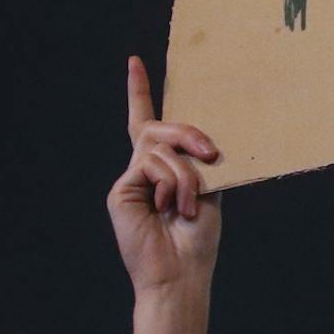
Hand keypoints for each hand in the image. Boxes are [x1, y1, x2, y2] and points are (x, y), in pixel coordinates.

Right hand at [108, 57, 221, 297]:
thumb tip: (193, 141)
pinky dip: (172, 183)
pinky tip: (171, 207)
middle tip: (211, 156)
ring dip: (186, 173)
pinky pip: (152, 164)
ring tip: (188, 205)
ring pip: (160, 146)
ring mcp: (130, 179)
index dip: (140, 91)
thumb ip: (196, 160)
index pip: (148, 122)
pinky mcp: (121, 190)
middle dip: (189, 134)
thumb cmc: (198, 237)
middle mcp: (144, 169)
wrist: (181, 271)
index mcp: (166, 167)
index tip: (135, 61)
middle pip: (160, 127)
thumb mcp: (208, 189)